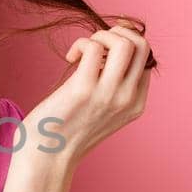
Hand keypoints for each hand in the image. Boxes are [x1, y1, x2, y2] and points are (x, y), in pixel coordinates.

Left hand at [25, 20, 151, 168]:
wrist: (45, 159)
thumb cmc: (65, 132)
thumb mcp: (101, 111)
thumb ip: (112, 87)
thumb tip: (107, 49)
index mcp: (136, 104)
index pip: (146, 59)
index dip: (126, 43)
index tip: (103, 49)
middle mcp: (128, 100)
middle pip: (142, 45)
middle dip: (118, 32)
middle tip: (95, 44)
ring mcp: (108, 95)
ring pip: (125, 43)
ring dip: (102, 35)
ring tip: (84, 50)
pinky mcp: (83, 90)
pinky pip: (93, 47)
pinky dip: (81, 44)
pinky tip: (70, 58)